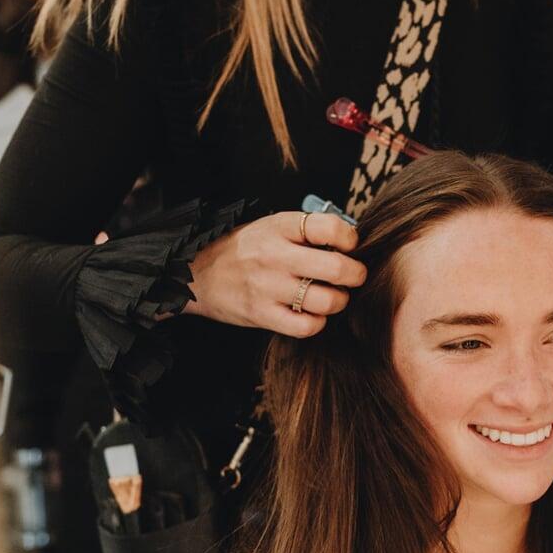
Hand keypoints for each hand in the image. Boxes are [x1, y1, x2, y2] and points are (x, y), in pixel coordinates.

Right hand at [186, 211, 366, 337]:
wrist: (196, 272)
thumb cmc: (244, 249)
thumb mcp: (271, 226)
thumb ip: (306, 232)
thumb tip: (352, 241)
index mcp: (280, 226)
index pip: (330, 228)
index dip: (350, 238)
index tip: (350, 245)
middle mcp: (275, 255)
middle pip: (336, 268)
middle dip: (355, 274)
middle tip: (354, 276)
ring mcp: (268, 287)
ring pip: (326, 301)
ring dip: (339, 301)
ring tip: (334, 297)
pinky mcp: (261, 314)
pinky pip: (306, 326)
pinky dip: (318, 322)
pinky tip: (313, 314)